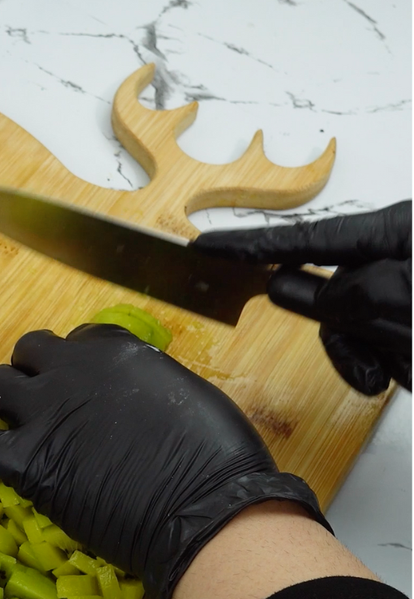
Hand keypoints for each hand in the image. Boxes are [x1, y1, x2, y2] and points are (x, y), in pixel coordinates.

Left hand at [0, 325, 330, 598]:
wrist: (206, 514)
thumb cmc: (218, 462)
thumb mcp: (185, 396)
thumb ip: (145, 385)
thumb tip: (127, 398)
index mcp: (117, 351)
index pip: (78, 341)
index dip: (72, 364)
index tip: (75, 383)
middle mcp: (73, 370)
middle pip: (29, 354)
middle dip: (30, 373)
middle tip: (37, 402)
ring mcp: (44, 414)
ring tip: (1, 418)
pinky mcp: (26, 462)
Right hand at [193, 201, 409, 393]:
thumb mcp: (407, 294)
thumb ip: (349, 294)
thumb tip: (295, 291)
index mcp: (393, 233)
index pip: (302, 239)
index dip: (249, 245)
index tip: (205, 246)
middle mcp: (397, 260)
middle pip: (329, 296)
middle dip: (345, 335)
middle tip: (367, 360)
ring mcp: (407, 294)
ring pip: (355, 330)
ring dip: (373, 355)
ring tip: (405, 364)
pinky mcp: (412, 322)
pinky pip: (382, 348)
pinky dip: (392, 363)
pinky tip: (410, 365)